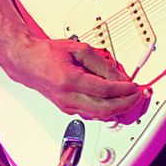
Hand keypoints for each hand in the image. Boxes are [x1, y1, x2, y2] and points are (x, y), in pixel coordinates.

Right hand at [5, 35, 148, 121]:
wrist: (27, 62)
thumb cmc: (48, 54)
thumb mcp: (79, 50)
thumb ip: (101, 64)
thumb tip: (119, 77)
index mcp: (69, 81)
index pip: (104, 90)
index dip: (123, 90)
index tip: (135, 86)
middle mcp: (68, 98)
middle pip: (103, 109)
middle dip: (125, 104)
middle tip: (137, 97)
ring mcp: (67, 106)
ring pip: (98, 115)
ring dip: (117, 109)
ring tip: (129, 99)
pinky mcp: (68, 109)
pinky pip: (91, 113)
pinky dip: (106, 109)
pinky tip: (114, 102)